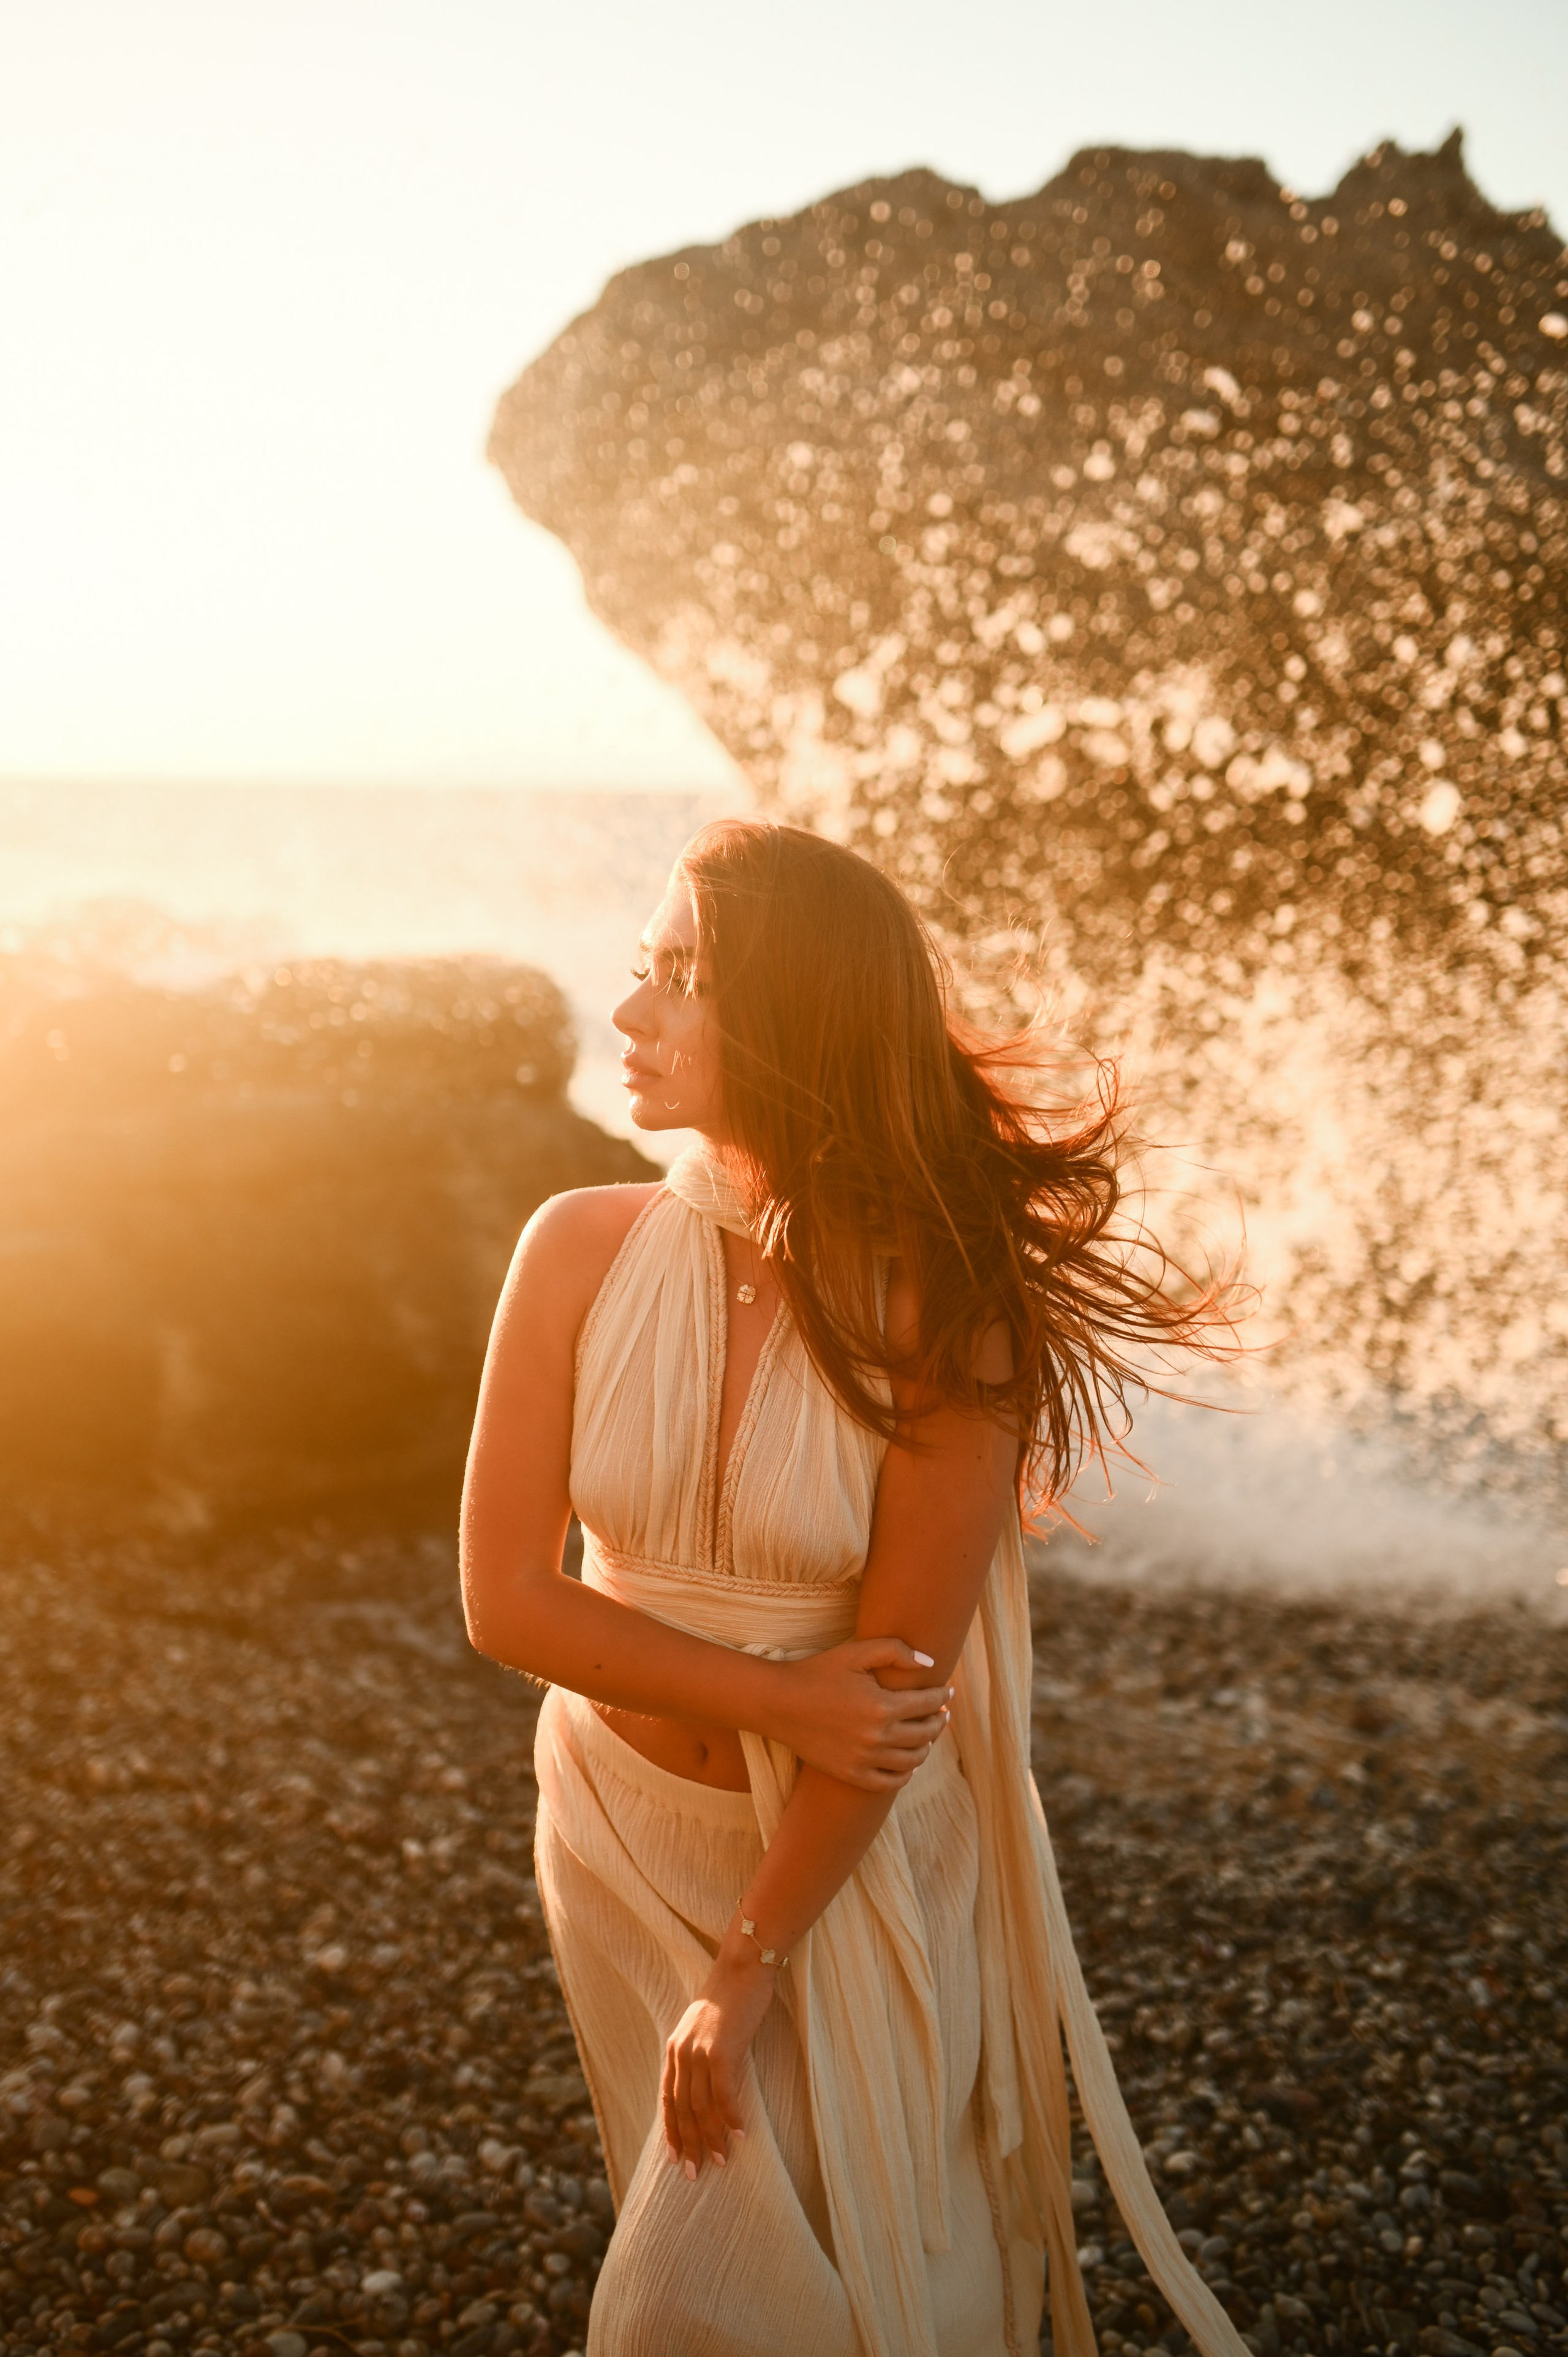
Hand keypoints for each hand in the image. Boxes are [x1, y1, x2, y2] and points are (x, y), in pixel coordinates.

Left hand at [661, 1931, 776, 2178]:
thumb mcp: (705, 2028)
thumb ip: (700, 2055)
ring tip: (721, 2162)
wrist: (743, 1966)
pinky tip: (740, 2135)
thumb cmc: (730, 1997)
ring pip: (701, 2108)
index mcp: (675, 2049)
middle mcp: (682, 2053)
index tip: (676, 2158)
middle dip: (689, 2144)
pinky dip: (731, 2117)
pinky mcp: (722, 2051)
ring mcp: (700, 2052)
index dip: (671, 2131)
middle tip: (696, 2174)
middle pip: (682, 2110)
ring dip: (711, 2138)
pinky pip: (724, 2094)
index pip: (667, 2100)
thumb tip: (706, 2087)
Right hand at [769, 1638, 949, 1790]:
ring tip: (928, 1737)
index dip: (942, 1697)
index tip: (947, 1692)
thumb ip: (895, 1651)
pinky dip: (906, 1774)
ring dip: (926, 1747)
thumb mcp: (855, 1653)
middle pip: (925, 1734)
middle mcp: (877, 1737)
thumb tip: (929, 1663)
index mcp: (882, 1706)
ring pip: (912, 1760)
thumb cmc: (818, 1672)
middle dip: (939, 1722)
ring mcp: (864, 1760)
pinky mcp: (851, 1775)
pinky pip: (890, 1783)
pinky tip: (909, 1763)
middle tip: (942, 1714)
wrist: (779, 1704)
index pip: (928, 1704)